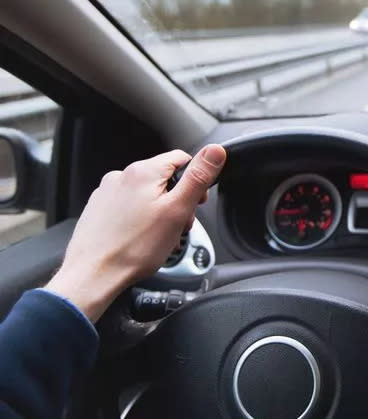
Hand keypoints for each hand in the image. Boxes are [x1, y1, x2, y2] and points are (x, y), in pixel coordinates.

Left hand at [45, 144, 226, 321]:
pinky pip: (129, 207)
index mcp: (143, 171)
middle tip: (178, 226)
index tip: (196, 203)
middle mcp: (122, 176)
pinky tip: (141, 238)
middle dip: (177, 201)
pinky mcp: (99, 209)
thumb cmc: (134, 248)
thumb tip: (215, 151)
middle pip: (164, 179)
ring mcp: (108, 193)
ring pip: (147, 195)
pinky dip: (140, 219)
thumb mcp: (178, 210)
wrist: (93, 275)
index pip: (182, 159)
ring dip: (160, 212)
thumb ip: (198, 177)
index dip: (196, 181)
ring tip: (159, 237)